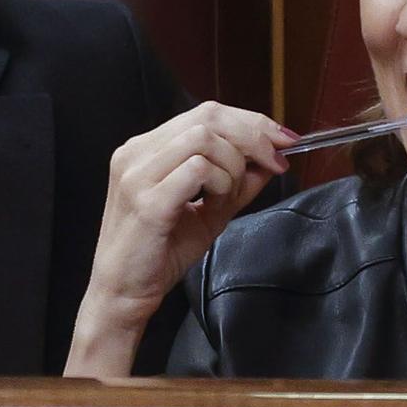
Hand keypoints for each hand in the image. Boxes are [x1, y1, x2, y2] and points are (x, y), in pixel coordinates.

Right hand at [65, 102, 291, 376]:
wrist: (123, 293)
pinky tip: (217, 204)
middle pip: (208, 117)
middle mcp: (136, 152)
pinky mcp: (147, 200)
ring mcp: (138, 174)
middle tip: (276, 161)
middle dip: (253, 136)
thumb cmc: (158, 254)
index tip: (284, 141)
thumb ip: (237, 183)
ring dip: (234, 165)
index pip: (206, 113)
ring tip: (231, 195)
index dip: (251, 121)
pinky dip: (221, 184)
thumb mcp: (208, 212)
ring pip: (204, 139)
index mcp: (145, 149)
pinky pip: (198, 170)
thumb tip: (270, 161)